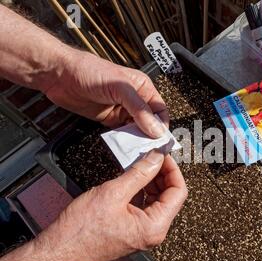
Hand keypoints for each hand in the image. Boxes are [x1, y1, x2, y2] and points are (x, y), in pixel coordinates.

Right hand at [36, 150, 187, 260]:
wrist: (58, 253)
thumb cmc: (80, 232)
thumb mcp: (113, 193)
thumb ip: (139, 173)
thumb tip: (156, 158)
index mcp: (154, 227)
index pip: (179, 193)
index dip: (173, 170)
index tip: (163, 155)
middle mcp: (152, 232)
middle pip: (170, 196)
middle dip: (162, 173)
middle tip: (151, 155)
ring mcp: (142, 232)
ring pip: (157, 200)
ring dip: (151, 180)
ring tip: (140, 163)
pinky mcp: (131, 230)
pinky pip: (144, 206)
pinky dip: (140, 189)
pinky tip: (131, 177)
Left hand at [44, 50, 167, 137]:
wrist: (60, 76)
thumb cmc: (89, 71)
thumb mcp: (120, 88)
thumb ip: (139, 108)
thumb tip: (156, 128)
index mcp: (142, 87)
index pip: (160, 110)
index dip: (162, 125)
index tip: (161, 140)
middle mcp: (134, 100)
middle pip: (150, 122)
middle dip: (151, 135)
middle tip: (150, 148)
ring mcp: (122, 111)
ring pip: (137, 130)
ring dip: (138, 140)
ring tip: (138, 150)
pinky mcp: (109, 120)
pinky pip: (122, 134)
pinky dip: (125, 141)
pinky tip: (125, 146)